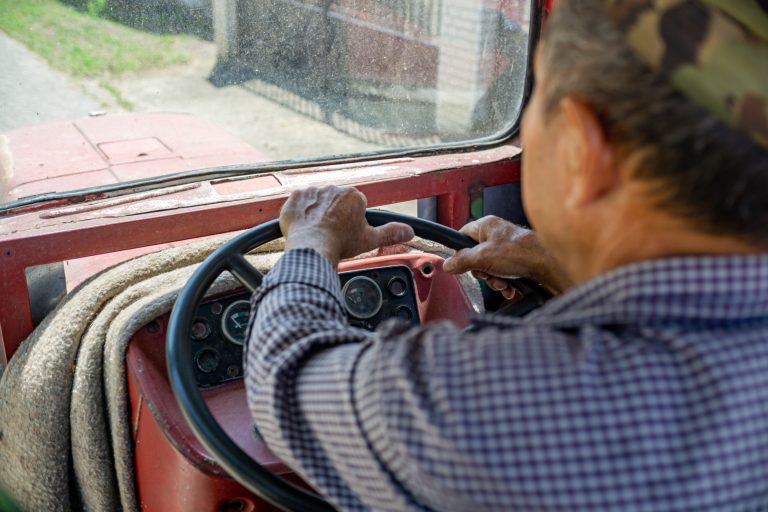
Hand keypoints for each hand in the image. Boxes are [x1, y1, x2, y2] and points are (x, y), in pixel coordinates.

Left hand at [279, 186, 414, 266]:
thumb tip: (409, 231)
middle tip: (331, 233)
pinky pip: (299, 203)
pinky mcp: (295, 197)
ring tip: (317, 231)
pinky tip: (303, 226)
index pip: (353, 205)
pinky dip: (300, 213)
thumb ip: (391, 233)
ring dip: (316, 213)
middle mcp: (333, 188)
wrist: (312, 247)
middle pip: (334, 201)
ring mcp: (312, 191)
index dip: (349, 220)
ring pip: (316, 201)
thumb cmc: (341, 243)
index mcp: (353, 195)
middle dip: (333, 214)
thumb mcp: (370, 239)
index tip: (345, 231)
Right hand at [442, 216, 569, 295]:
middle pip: (476, 256)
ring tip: (502, 282)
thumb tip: (448, 264)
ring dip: (494, 280)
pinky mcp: (517, 261)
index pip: (462, 236)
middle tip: (488, 274)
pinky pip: (502, 273)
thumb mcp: (482, 257)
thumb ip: (461, 261)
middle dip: (481, 272)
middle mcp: (496, 235)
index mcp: (486, 226)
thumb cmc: (520, 253)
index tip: (461, 264)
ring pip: (489, 268)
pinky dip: (505, 283)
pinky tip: (510, 287)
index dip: (460, 252)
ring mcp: (507, 248)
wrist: (548, 264)